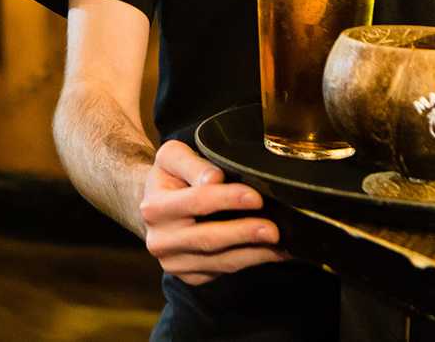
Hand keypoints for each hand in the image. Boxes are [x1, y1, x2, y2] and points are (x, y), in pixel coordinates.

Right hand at [139, 139, 287, 285]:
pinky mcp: (190, 276)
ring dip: (254, 254)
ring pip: (220, 262)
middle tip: (273, 230)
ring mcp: (174, 263)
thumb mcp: (172, 158)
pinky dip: (249, 262)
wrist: (155, 209)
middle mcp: (160, 240)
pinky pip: (223, 271)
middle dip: (244, 234)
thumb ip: (192, 164)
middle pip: (209, 238)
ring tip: (280, 244)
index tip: (256, 197)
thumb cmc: (169, 178)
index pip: (196, 202)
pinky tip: (268, 252)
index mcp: (154, 207)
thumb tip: (215, 178)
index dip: (228, 199)